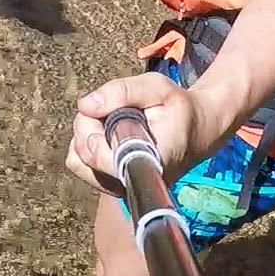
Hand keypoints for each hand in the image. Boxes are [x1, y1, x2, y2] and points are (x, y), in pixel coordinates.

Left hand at [65, 71, 213, 195]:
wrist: (197, 131)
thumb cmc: (178, 109)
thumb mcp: (158, 87)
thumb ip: (122, 91)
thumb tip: (85, 106)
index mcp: (150, 161)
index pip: (106, 162)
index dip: (94, 138)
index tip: (102, 114)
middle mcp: (133, 182)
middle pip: (84, 155)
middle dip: (88, 124)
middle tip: (111, 106)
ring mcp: (121, 187)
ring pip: (77, 161)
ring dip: (85, 134)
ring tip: (111, 120)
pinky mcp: (112, 185)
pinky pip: (80, 165)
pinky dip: (85, 143)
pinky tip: (106, 132)